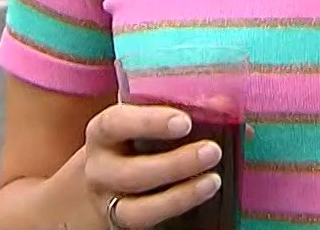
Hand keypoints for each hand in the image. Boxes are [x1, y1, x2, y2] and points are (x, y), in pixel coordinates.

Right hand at [81, 103, 223, 229]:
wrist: (106, 180)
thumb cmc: (133, 140)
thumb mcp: (144, 120)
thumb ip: (175, 110)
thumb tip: (220, 103)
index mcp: (102, 133)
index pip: (116, 124)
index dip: (150, 123)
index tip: (184, 121)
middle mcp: (99, 169)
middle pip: (130, 173)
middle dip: (175, 164)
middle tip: (211, 151)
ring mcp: (108, 201)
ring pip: (138, 208)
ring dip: (180, 195)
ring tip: (213, 180)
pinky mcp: (122, 222)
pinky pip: (147, 222)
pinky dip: (177, 208)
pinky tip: (201, 194)